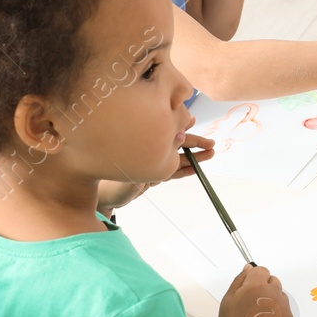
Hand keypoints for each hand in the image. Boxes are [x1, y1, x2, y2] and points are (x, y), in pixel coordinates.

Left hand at [95, 134, 215, 213]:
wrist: (104, 197)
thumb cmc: (109, 180)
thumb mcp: (126, 171)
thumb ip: (146, 163)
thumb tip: (166, 147)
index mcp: (143, 145)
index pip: (164, 132)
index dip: (178, 125)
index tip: (190, 120)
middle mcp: (149, 152)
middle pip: (176, 144)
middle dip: (194, 142)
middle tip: (211, 143)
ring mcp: (153, 163)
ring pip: (178, 157)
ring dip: (194, 156)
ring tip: (211, 152)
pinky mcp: (154, 176)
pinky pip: (174, 171)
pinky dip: (186, 169)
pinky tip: (197, 168)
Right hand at [216, 264, 294, 316]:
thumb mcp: (228, 299)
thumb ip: (240, 280)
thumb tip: (248, 268)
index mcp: (257, 286)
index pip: (262, 270)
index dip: (254, 278)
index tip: (248, 288)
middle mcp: (273, 294)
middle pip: (273, 280)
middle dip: (264, 287)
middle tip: (252, 303)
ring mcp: (283, 308)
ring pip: (279, 295)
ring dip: (271, 299)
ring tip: (258, 315)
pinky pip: (285, 309)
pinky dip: (277, 313)